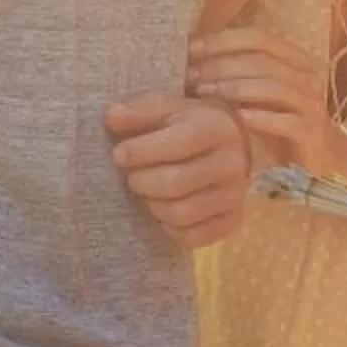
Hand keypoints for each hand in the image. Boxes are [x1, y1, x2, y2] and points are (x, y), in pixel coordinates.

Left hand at [107, 94, 252, 247]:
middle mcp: (231, 164)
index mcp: (216, 129)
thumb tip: (112, 116)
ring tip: (147, 193)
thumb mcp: (167, 109)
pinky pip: (192, 237)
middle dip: (141, 182)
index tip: (119, 155)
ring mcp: (234, 196)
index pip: (177, 144)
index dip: (141, 152)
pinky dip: (170, 229)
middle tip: (132, 177)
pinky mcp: (232, 221)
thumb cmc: (189, 125)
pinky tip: (164, 212)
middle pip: (174, 184)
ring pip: (180, 214)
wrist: (229, 145)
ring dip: (153, 206)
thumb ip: (138, 111)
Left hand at [186, 28, 332, 171]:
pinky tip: (236, 118)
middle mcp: (308, 75)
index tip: (191, 48)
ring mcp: (313, 103)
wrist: (322, 158)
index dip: (224, 40)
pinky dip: (259, 117)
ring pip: (273, 86)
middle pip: (262, 61)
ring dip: (235, 88)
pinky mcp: (312, 132)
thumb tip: (192, 62)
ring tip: (206, 93)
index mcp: (296, 59)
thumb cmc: (283, 122)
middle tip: (191, 76)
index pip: (259, 38)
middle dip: (222, 65)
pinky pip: (284, 120)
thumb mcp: (262, 94)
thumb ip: (239, 75)